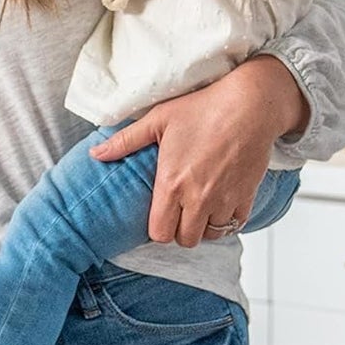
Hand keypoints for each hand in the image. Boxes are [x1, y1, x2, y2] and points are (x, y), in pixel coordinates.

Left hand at [89, 56, 307, 246]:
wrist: (249, 104)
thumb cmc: (203, 108)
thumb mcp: (157, 120)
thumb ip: (125, 142)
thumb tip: (95, 154)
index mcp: (172, 184)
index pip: (160, 233)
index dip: (158, 228)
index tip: (160, 215)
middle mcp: (198, 198)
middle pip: (186, 240)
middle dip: (180, 230)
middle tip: (179, 212)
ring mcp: (224, 199)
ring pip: (211, 234)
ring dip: (204, 225)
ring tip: (200, 206)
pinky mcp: (246, 196)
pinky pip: (235, 224)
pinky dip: (228, 219)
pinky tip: (221, 202)